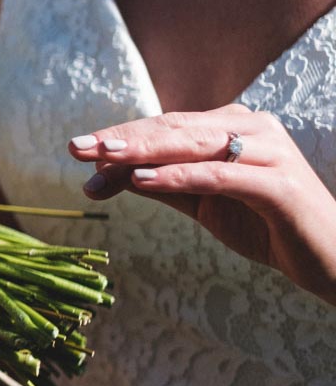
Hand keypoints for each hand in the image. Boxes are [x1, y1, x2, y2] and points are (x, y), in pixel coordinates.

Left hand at [71, 104, 335, 299]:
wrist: (330, 258)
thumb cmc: (265, 226)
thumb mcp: (204, 204)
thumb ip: (163, 185)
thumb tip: (112, 171)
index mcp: (234, 126)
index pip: (166, 127)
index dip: (120, 136)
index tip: (76, 148)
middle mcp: (253, 128)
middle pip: (174, 129)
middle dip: (122, 138)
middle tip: (76, 147)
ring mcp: (270, 153)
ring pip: (194, 146)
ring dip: (143, 152)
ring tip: (102, 157)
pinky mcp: (280, 186)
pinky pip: (220, 176)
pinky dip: (180, 176)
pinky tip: (144, 180)